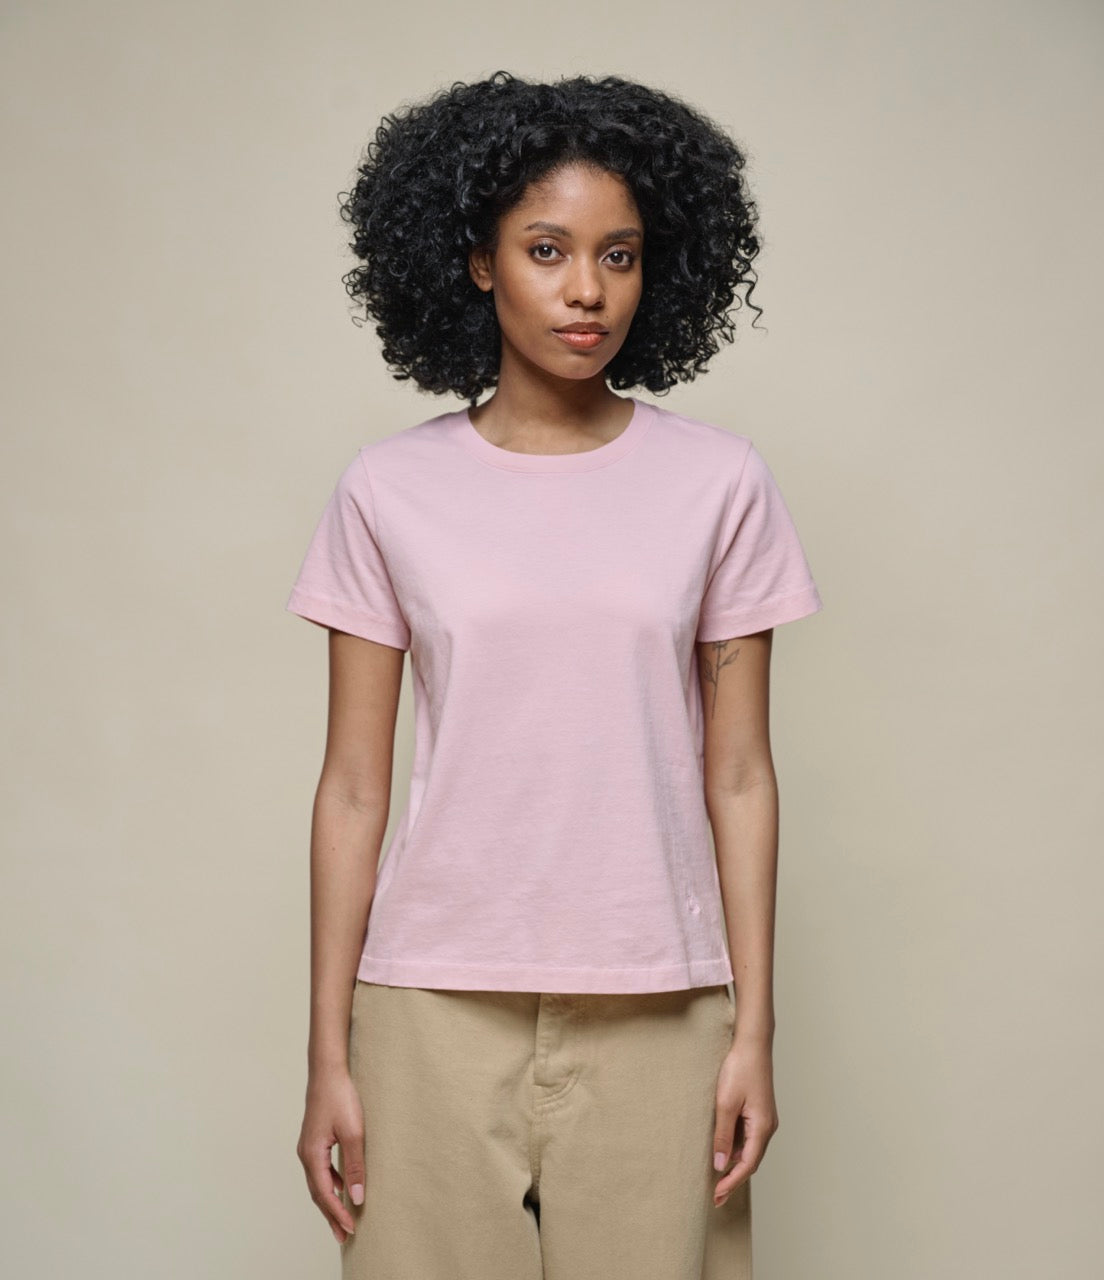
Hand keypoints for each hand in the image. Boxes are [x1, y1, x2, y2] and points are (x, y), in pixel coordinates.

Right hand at [296, 1066, 365, 1243]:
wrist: (328, 1071)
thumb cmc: (340, 1097)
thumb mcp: (353, 1133)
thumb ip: (355, 1167)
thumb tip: (356, 1198)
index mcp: (312, 1155)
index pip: (325, 1194)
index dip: (338, 1213)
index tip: (351, 1230)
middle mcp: (305, 1154)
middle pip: (318, 1193)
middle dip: (330, 1215)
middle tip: (343, 1237)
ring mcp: (308, 1147)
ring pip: (318, 1182)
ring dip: (330, 1201)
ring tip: (342, 1217)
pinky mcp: (314, 1139)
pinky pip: (320, 1169)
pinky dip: (330, 1183)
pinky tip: (340, 1186)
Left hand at [711, 1036, 778, 1205]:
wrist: (753, 1043)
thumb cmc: (740, 1069)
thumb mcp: (725, 1103)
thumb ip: (723, 1135)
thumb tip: (720, 1164)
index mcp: (762, 1127)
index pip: (747, 1165)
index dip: (731, 1182)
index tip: (717, 1196)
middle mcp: (767, 1127)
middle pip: (750, 1161)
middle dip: (733, 1179)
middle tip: (716, 1197)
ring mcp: (764, 1119)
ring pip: (749, 1150)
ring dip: (734, 1164)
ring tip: (716, 1179)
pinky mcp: (759, 1111)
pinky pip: (748, 1137)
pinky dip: (736, 1148)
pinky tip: (723, 1151)